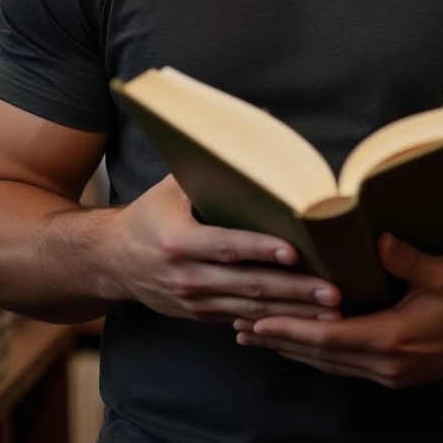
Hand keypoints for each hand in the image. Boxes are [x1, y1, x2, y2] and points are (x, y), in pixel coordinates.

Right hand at [107, 175, 340, 324]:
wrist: (111, 260)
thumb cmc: (150, 213)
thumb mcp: (171, 184)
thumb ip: (211, 161)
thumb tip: (258, 120)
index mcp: (177, 240)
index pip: (226, 245)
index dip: (261, 249)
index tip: (294, 252)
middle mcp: (185, 276)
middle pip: (248, 285)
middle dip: (293, 290)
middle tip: (331, 291)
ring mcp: (193, 301)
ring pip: (251, 310)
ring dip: (293, 312)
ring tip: (329, 311)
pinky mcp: (200, 315)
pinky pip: (241, 320)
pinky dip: (273, 323)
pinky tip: (303, 323)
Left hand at [233, 233, 442, 387]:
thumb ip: (407, 258)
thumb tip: (378, 239)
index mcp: (393, 340)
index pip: (328, 337)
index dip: (291, 329)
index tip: (258, 320)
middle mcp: (386, 365)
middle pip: (320, 355)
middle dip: (279, 340)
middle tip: (241, 327)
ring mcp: (390, 374)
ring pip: (329, 364)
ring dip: (293, 349)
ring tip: (258, 336)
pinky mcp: (395, 373)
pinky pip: (344, 365)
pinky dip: (316, 354)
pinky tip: (300, 345)